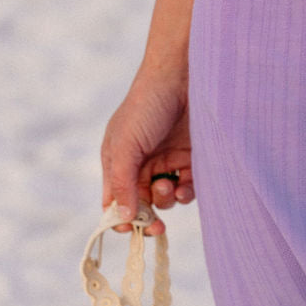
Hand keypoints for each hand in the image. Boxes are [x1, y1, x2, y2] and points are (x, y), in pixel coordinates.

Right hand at [100, 64, 195, 235]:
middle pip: (142, 203)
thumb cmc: (147, 104)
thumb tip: (122, 219)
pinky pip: (187, 187)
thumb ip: (122, 182)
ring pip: (165, 198)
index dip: (121, 217)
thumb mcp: (126, 144)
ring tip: (168, 185)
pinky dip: (185, 191)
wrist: (185, 75)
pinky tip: (184, 184)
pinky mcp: (190, 157)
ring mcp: (166, 160)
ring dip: (166, 200)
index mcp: (118, 159)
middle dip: (148, 216)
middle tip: (157, 226)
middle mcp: (141, 162)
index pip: (114, 198)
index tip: (132, 230)